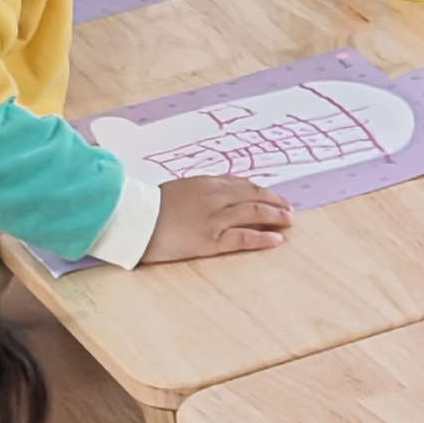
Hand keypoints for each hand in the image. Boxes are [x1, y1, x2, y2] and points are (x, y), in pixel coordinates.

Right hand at [144, 173, 293, 263]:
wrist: (134, 219)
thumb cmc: (149, 206)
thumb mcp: (177, 189)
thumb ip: (198, 191)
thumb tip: (213, 195)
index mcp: (206, 183)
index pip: (242, 184)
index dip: (261, 190)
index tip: (273, 196)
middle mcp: (215, 197)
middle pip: (254, 196)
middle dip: (275, 201)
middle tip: (290, 209)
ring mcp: (215, 218)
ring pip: (255, 213)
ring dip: (276, 216)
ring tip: (290, 221)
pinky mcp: (211, 239)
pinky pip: (244, 237)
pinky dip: (263, 237)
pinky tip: (277, 239)